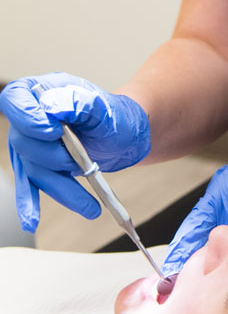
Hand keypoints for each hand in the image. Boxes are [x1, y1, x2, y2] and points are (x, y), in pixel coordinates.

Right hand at [1, 73, 150, 232]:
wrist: (126, 136)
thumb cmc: (115, 117)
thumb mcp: (104, 107)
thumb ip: (80, 103)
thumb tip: (53, 106)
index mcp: (44, 91)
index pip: (16, 98)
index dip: (27, 117)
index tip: (52, 132)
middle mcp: (33, 117)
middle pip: (22, 140)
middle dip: (53, 156)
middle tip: (80, 161)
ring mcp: (34, 144)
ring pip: (33, 169)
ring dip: (60, 187)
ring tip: (90, 205)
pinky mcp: (41, 167)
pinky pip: (31, 186)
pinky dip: (31, 204)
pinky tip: (32, 222)